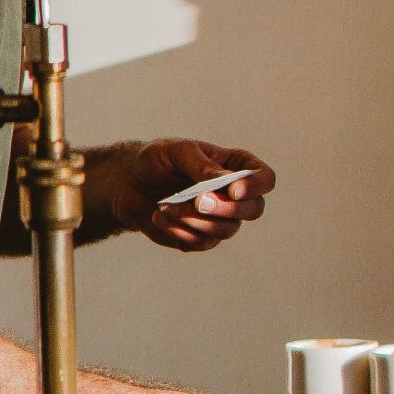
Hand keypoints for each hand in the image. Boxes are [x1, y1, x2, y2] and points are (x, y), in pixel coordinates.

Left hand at [111, 139, 276, 250]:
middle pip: (254, 210)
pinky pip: (200, 242)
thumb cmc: (158, 160)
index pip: (264, 178)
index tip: (233, 189)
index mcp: (235, 167)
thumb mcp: (176, 151)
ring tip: (166, 205)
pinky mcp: (200, 237)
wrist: (129, 183)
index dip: (256, 186)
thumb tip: (223, 179)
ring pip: (226, 229)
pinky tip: (160, 216)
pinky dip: (179, 230)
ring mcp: (219, 219)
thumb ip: (201, 165)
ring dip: (196, 220)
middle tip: (198, 201)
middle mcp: (233, 195)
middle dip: (227, 208)